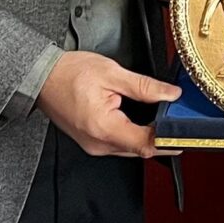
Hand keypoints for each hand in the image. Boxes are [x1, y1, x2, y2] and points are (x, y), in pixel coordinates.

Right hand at [37, 50, 175, 157]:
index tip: (182, 132)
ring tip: (163, 120)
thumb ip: (145, 86)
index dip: (167, 140)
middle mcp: (98, 143)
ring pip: (130, 149)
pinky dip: (133, 134)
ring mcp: (93, 145)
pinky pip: (118, 144)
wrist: (41, 76)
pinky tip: (142, 123)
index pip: (144, 144)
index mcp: (103, 127)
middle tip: (177, 121)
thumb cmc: (68, 73)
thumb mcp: (112, 73)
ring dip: (147, 137)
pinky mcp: (91, 142)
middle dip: (161, 138)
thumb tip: (170, 94)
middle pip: (139, 149)